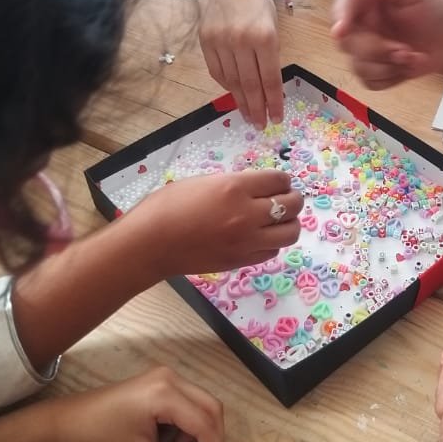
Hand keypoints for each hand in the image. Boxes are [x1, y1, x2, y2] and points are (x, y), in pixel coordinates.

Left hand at [51, 367, 225, 441]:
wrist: (73, 420)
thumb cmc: (103, 434)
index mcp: (165, 392)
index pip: (203, 424)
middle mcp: (172, 377)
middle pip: (211, 409)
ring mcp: (168, 376)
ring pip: (202, 406)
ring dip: (196, 435)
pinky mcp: (163, 381)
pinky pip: (188, 404)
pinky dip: (186, 426)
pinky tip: (166, 441)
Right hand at [136, 169, 302, 275]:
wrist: (149, 244)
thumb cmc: (167, 206)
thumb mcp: (203, 182)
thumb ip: (233, 184)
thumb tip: (254, 189)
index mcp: (235, 188)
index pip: (279, 181)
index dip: (282, 180)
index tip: (278, 182)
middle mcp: (247, 214)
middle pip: (292, 205)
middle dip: (292, 199)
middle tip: (285, 198)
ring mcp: (247, 241)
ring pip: (290, 232)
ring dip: (289, 223)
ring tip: (279, 220)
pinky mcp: (242, 261)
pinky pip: (273, 251)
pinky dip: (273, 242)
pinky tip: (262, 237)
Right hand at [201, 0, 282, 127]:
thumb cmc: (259, 6)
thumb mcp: (273, 28)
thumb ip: (270, 57)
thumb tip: (268, 90)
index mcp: (265, 38)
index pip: (270, 79)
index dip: (273, 102)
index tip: (276, 118)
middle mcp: (241, 41)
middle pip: (250, 84)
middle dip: (257, 108)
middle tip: (261, 124)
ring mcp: (221, 41)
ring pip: (232, 81)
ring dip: (241, 102)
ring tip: (249, 116)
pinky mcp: (206, 41)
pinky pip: (217, 71)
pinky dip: (227, 85)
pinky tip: (235, 94)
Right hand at [331, 0, 442, 89]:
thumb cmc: (432, 9)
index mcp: (365, 2)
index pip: (343, 7)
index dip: (340, 18)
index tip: (340, 32)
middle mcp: (360, 25)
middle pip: (348, 43)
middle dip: (378, 50)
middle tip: (405, 51)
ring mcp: (364, 50)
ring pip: (358, 66)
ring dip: (388, 66)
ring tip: (413, 57)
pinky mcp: (373, 71)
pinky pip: (370, 82)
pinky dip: (391, 78)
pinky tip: (406, 67)